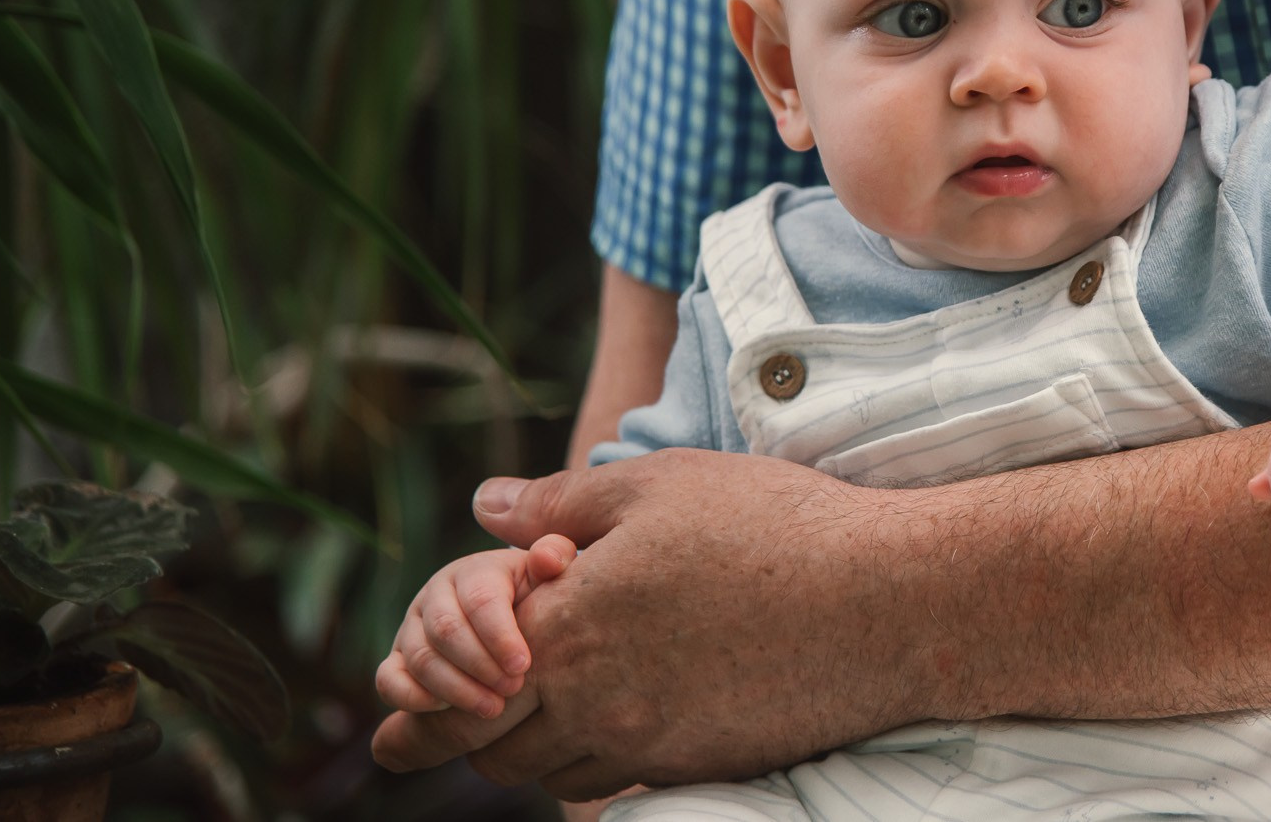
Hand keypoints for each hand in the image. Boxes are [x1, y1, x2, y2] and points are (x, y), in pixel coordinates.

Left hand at [370, 447, 917, 801]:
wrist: (887, 602)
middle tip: (419, 738)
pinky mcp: (704, 766)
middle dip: (454, 740)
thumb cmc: (773, 525)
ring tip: (517, 728)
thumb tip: (481, 508)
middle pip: (494, 749)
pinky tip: (602, 735)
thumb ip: (559, 503)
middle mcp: (599, 704)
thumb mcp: (659, 486)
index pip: (461, 685)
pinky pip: (617, 783)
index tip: (383, 721)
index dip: (416, 703)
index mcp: (572, 629)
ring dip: (523, 754)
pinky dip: (589, 766)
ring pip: (552, 775)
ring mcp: (653, 745)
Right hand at [376, 534, 576, 717]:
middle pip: (446, 630)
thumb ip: (553, 556)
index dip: (500, 635)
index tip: (523, 665)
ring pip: (420, 657)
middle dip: (480, 665)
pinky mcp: (397, 659)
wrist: (508, 610)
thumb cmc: (533, 594)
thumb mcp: (547, 572)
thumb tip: (547, 560)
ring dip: (456, 688)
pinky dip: (412, 698)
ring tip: (492, 708)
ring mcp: (412, 627)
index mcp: (474, 570)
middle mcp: (436, 595)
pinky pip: (388, 680)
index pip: (480, 600)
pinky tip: (446, 711)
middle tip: (512, 689)